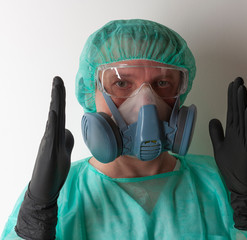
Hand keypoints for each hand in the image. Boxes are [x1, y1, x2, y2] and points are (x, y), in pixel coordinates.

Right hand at [29, 76, 73, 202]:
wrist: (44, 189)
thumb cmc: (54, 171)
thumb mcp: (64, 152)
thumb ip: (66, 140)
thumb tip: (67, 130)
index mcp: (56, 134)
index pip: (59, 112)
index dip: (60, 98)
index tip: (60, 83)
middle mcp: (51, 135)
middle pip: (55, 111)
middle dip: (57, 94)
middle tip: (57, 78)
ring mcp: (49, 142)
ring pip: (53, 119)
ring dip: (55, 103)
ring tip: (57, 87)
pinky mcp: (49, 151)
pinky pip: (51, 134)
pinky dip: (53, 122)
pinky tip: (54, 111)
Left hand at [209, 77, 246, 229]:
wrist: (241, 184)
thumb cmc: (232, 166)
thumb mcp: (219, 148)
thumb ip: (216, 133)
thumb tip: (213, 118)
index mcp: (232, 131)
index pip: (231, 110)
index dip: (232, 97)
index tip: (233, 84)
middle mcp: (239, 132)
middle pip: (238, 110)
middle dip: (237, 94)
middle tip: (238, 79)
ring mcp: (246, 139)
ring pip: (244, 118)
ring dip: (243, 103)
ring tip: (242, 89)